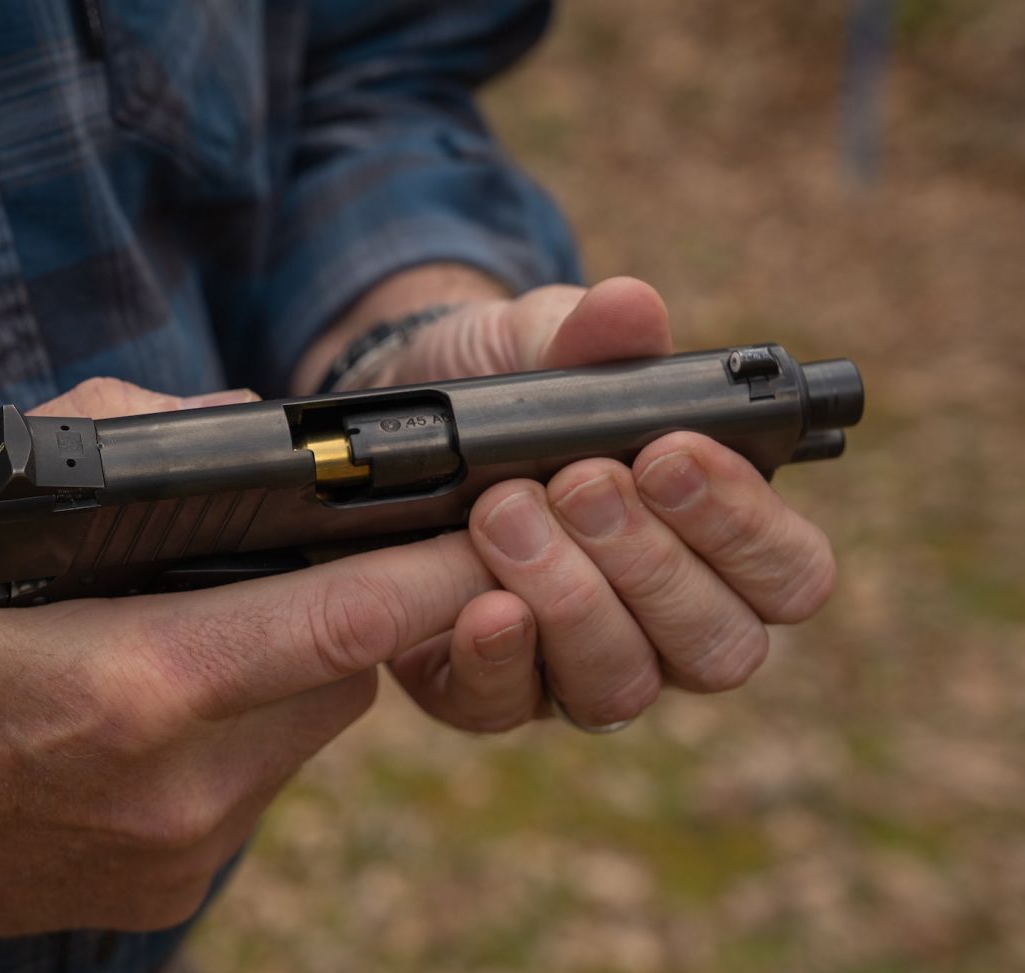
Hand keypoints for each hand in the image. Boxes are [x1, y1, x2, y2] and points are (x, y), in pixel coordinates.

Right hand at [0, 378, 502, 936]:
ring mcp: (175, 854)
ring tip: (211, 629)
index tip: (508, 529)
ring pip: (305, 740)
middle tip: (320, 556)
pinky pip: (254, 790)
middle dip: (350, 614)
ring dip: (293, 677)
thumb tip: (248, 426)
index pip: (346, 620)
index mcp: (138, 684)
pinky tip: (173, 706)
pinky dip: (245, 738)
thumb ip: (127, 434)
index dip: (442, 572)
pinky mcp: (163, 891)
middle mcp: (176, 788)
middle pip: (343, 681)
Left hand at [367, 278, 836, 731]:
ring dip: (571, 598)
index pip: (790, 576)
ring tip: (506, 512)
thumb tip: (630, 306)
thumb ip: (593, 336)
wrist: (398, 426)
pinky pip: (506, 707)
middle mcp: (664, 625)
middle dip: (650, 560)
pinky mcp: (485, 691)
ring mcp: (577, 668)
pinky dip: (496, 657)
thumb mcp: (540, 345)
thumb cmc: (505, 388)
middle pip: (719, 647)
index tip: (670, 452)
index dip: (746, 526)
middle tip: (579, 481)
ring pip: (621, 683)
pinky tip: (480, 603)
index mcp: (716, 543)